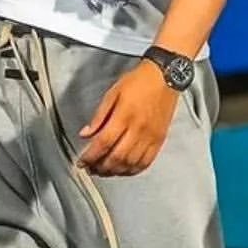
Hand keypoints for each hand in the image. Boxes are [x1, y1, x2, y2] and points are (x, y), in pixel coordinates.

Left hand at [78, 62, 178, 176]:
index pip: (103, 142)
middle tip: (91, 168)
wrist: (165, 77)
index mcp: (124, 115)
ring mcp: (150, 136)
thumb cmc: (139, 82)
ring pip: (130, 163)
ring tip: (104, 170)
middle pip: (116, 157)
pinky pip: (146, 162)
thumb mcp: (113, 93)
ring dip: (115, 171)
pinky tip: (124, 170)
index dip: (90, 156)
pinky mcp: (159, 140)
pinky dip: (133, 170)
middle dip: (100, 167)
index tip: (81, 162)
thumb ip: (99, 115)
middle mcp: (138, 129)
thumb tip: (85, 134)